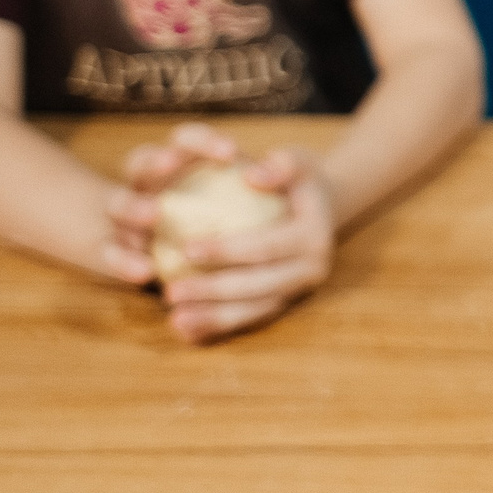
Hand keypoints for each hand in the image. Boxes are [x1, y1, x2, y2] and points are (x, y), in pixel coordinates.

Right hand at [103, 121, 241, 286]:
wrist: (181, 255)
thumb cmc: (230, 217)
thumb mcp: (246, 196)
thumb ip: (257, 180)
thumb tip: (267, 172)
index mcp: (177, 163)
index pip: (184, 141)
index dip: (202, 141)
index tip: (231, 152)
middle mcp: (146, 185)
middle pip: (141, 163)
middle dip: (156, 161)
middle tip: (173, 164)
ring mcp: (124, 217)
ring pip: (118, 204)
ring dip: (133, 207)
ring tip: (154, 214)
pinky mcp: (113, 249)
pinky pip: (112, 255)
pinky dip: (124, 262)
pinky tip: (145, 273)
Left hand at [157, 150, 336, 343]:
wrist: (323, 208)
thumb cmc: (298, 179)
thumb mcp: (297, 161)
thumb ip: (280, 165)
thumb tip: (251, 176)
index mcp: (314, 236)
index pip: (266, 247)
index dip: (227, 251)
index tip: (186, 249)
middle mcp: (311, 270)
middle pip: (258, 286)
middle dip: (212, 292)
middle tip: (169, 292)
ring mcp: (299, 290)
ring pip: (254, 311)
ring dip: (213, 318)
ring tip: (174, 319)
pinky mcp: (285, 304)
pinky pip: (250, 319)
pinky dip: (218, 326)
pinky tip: (186, 331)